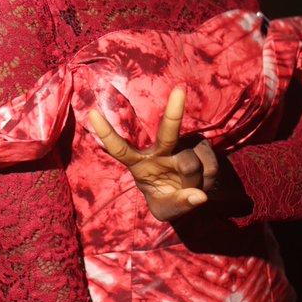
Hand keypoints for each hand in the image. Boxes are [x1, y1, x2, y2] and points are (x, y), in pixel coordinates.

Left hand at [87, 87, 217, 221]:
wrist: (191, 194)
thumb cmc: (168, 199)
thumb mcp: (166, 210)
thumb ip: (178, 204)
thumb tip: (199, 196)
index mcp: (139, 164)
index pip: (119, 149)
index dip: (106, 133)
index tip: (91, 113)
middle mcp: (160, 148)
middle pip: (167, 132)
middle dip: (174, 112)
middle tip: (179, 90)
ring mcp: (182, 143)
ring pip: (191, 164)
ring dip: (195, 183)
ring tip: (190, 187)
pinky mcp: (201, 144)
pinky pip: (210, 166)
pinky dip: (209, 180)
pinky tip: (203, 180)